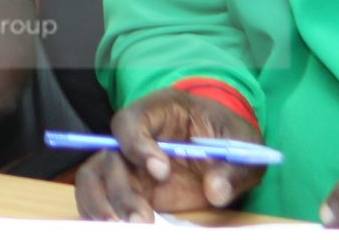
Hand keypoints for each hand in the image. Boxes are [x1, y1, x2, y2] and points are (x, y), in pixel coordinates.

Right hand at [73, 88, 266, 220]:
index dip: (138, 145)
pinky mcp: (128, 187)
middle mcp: (134, 136)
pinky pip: (99, 198)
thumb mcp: (244, 143)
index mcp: (159, 110)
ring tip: (121, 229)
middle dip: (121, 191)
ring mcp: (126, 163)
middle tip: (142, 221)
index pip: (131, 121)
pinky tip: (118, 230)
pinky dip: (100, 214)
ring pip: (94, 179)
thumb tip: (215, 191)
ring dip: (102, 205)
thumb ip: (234, 167)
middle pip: (109, 157)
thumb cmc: (228, 134)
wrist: (223, 146)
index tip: (161, 171)